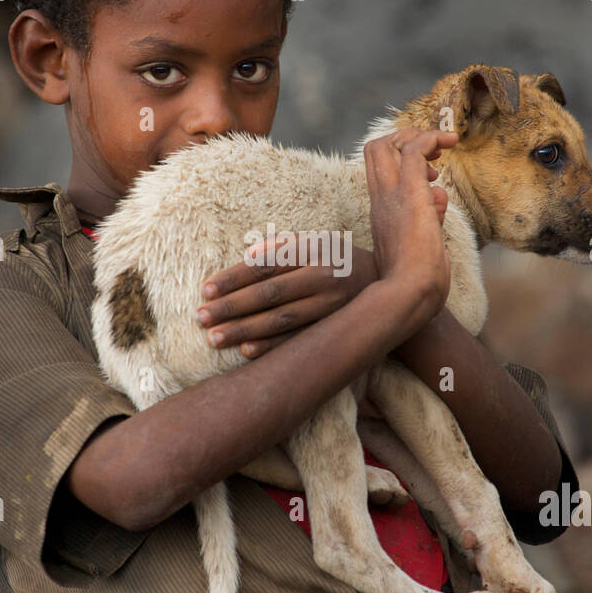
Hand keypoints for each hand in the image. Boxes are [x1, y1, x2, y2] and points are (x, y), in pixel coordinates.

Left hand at [196, 240, 379, 357]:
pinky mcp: (336, 328)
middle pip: (270, 294)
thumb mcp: (317, 241)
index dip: (233, 278)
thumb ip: (282, 247)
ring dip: (245, 330)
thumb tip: (248, 256)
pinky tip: (246, 351)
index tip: (205, 290)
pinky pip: (300, 339)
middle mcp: (322, 278)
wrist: (390, 282)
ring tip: (214, 338)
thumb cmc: (339, 259)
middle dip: (232, 307)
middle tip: (201, 317)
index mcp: (314, 251)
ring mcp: (331, 306)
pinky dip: (273, 346)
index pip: (266, 266)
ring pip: (282, 320)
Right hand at [363, 127, 456, 336]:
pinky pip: (413, 149)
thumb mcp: (423, 243)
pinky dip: (431, 138)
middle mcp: (381, 200)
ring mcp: (392, 195)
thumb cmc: (417, 282)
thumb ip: (429, 217)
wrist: (409, 293)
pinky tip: (450, 141)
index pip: (379, 172)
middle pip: (375, 150)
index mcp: (382, 214)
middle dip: (404, 139)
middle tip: (432, 152)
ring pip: (387, 143)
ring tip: (442, 146)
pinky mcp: (409, 192)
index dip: (401, 159)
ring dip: (418, 136)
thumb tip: (439, 198)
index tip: (430, 170)